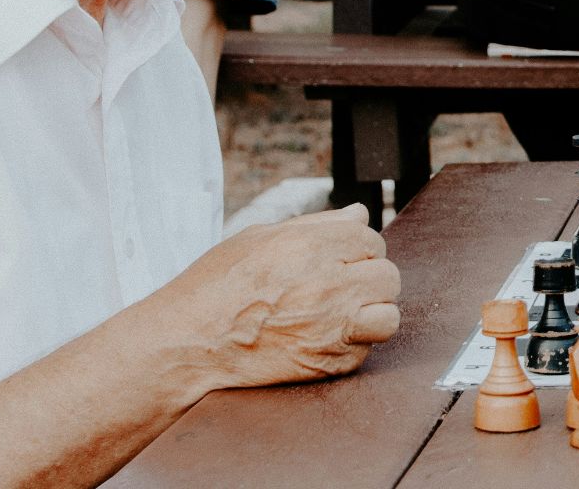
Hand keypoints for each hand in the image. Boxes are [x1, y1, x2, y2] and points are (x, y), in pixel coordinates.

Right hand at [158, 204, 400, 389]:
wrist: (188, 345)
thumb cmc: (215, 288)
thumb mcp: (259, 239)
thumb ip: (317, 225)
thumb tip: (359, 215)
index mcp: (312, 246)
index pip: (370, 238)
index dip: (356, 249)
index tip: (337, 260)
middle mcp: (329, 284)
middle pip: (387, 275)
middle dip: (368, 278)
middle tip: (340, 288)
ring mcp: (332, 326)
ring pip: (389, 314)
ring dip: (373, 312)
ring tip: (345, 314)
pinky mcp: (329, 362)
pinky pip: (368, 350)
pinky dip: (354, 345)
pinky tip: (326, 338)